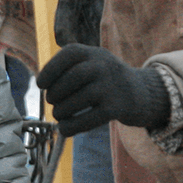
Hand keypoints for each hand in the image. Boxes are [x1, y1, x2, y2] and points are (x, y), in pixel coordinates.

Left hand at [37, 44, 171, 136]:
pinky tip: (65, 129)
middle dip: (55, 94)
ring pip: (77, 100)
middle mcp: (104, 66)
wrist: (141, 92)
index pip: (67, 56)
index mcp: (93, 53)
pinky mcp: (117, 108)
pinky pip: (87, 119)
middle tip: (53, 102)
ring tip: (59, 114)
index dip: (49, 71)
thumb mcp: (91, 63)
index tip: (41, 85)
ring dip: (61, 111)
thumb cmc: (104, 80)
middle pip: (71, 79)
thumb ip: (68, 69)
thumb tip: (42, 85)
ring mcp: (112, 87)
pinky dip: (71, 127)